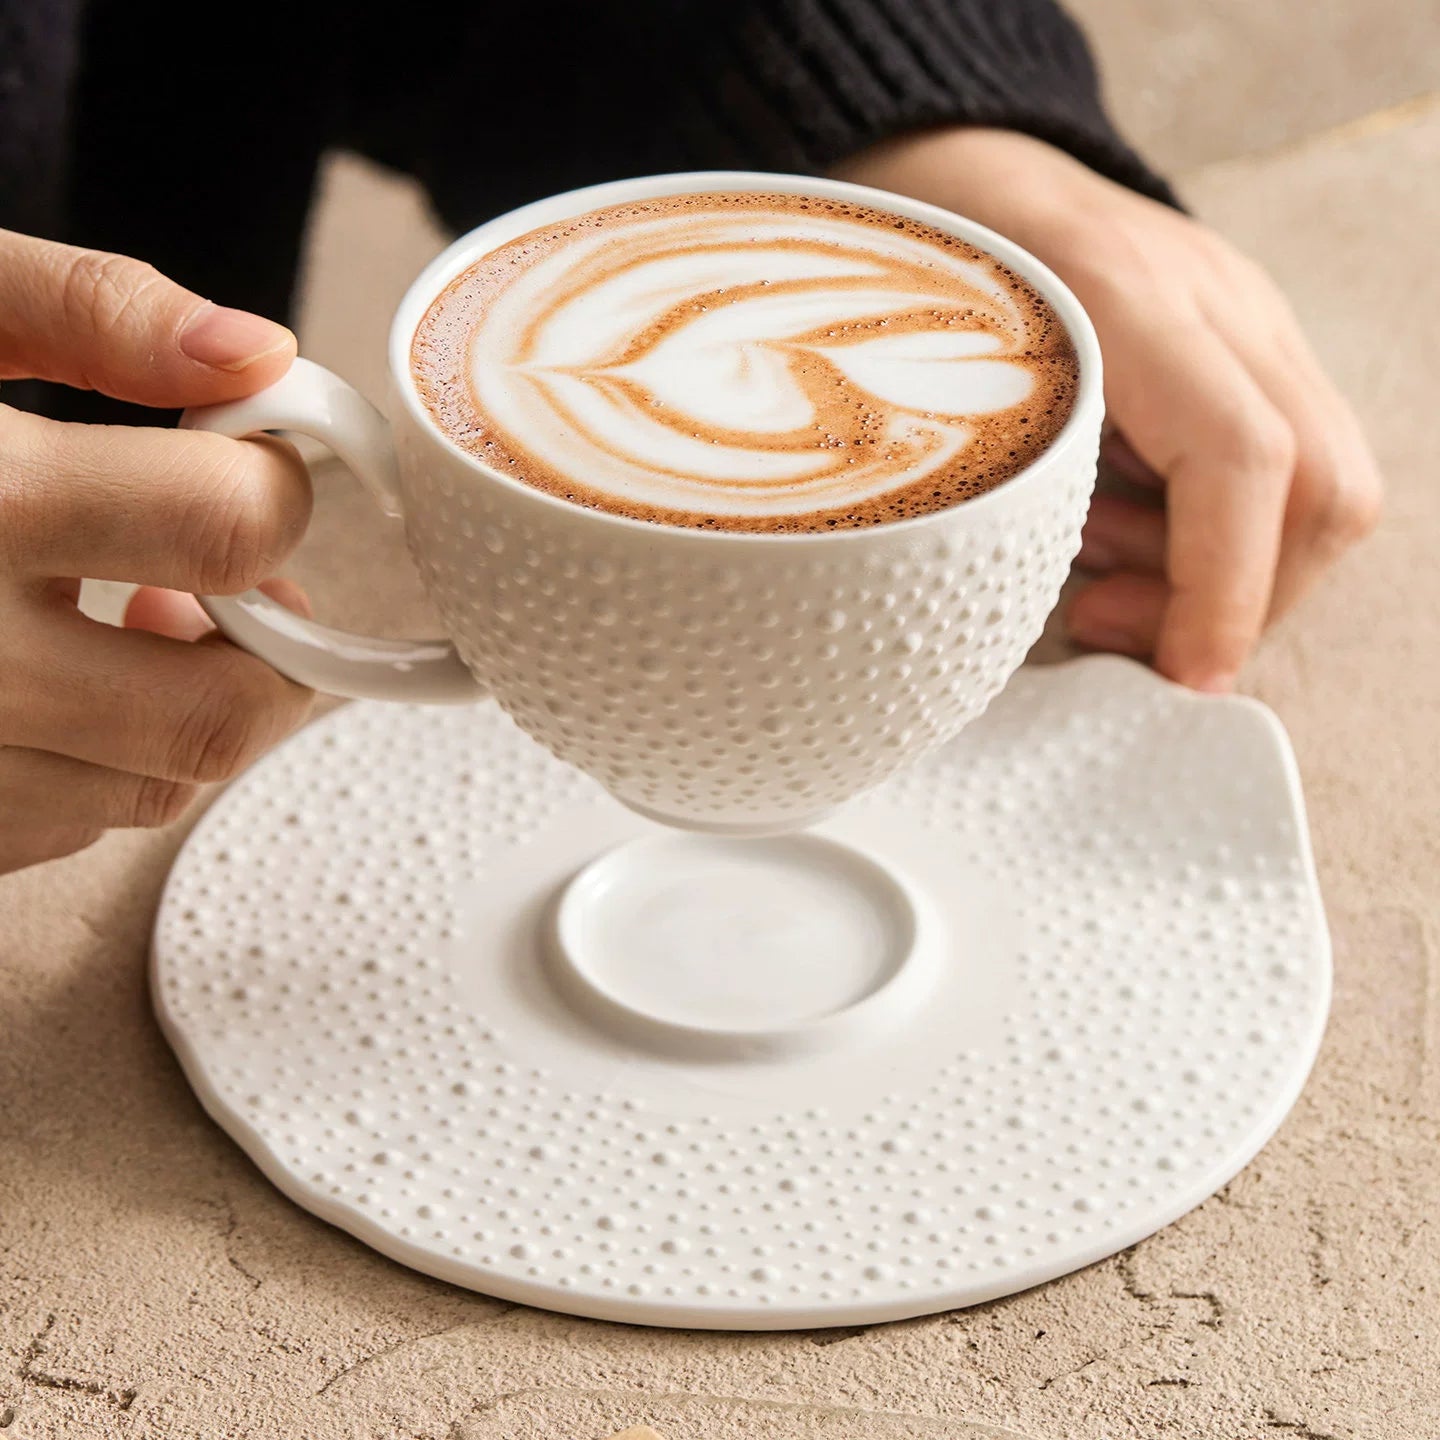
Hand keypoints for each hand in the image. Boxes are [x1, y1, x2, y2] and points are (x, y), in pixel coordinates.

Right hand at [0, 229, 315, 874]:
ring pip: (149, 787)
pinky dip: (94, 757)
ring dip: (180, 703)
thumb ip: (83, 310)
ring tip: (119, 607)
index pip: (228, 528)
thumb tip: (255, 352)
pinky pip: (58, 830)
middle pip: (217, 712)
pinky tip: (36, 674)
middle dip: (269, 646)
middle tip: (236, 575)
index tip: (251, 461)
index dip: (276, 486)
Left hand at [834, 128, 1381, 690]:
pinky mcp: (1249, 349)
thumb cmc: (919, 279)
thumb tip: (1085, 618)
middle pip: (1322, 485)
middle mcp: (1217, 301)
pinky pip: (1283, 465)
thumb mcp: (925, 373)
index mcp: (1128, 294)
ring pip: (1322, 484)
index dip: (1225, 590)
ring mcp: (1249, 319)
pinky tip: (1114, 526)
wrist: (959, 173)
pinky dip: (1210, 533)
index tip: (1181, 675)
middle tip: (1109, 619)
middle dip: (1238, 598)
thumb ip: (1002, 477)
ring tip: (1094, 564)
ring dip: (1218, 569)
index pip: (1244, 459)